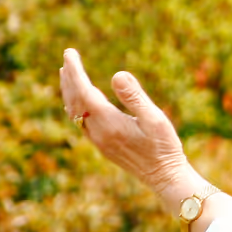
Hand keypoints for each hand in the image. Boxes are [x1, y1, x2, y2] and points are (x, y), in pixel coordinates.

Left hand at [59, 47, 205, 211]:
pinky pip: (80, 122)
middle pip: (75, 101)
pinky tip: (76, 102)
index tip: (69, 52)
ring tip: (66, 73)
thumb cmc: (164, 147)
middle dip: (70, 78)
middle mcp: (99, 133)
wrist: (165, 178)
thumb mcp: (155, 119)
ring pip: (75, 113)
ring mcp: (99, 141)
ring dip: (69, 92)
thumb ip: (135, 97)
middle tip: (67, 56)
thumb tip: (117, 75)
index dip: (76, 71)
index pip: (84, 92)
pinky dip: (75, 106)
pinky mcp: (103, 146)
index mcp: (110, 123)